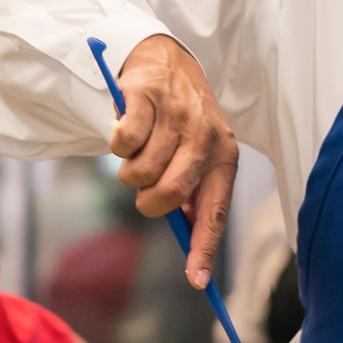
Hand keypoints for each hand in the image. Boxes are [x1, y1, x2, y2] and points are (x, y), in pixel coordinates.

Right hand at [108, 36, 239, 286]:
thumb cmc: (182, 121)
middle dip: (149, 202)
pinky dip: (117, 145)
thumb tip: (189, 242)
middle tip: (144, 190)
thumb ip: (195, 191)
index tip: (196, 281)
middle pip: (171, 193)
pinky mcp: (146, 96)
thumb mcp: (200, 153)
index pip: (216, 211)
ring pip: (140, 172)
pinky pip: (122, 143)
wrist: (167, 61)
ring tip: (138, 152)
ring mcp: (176, 114)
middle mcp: (205, 135)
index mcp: (225, 155)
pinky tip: (127, 131)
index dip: (204, 248)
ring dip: (129, 172)